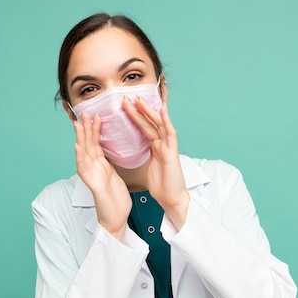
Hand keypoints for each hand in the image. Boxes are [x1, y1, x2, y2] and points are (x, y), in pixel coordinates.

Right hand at [74, 112, 130, 240]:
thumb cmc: (115, 200)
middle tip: (84, 112)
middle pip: (88, 145)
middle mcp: (94, 169)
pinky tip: (78, 148)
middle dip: (86, 129)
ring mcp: (92, 177)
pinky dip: (81, 159)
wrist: (116, 220)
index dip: (95, 130)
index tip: (96, 115)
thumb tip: (110, 152)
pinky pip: (85, 170)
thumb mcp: (114, 176)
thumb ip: (109, 164)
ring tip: (78, 125)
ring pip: (84, 155)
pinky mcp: (93, 186)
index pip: (96, 144)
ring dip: (81, 139)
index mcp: (101, 166)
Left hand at [123, 96, 189, 229]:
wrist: (172, 199)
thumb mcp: (149, 168)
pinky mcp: (172, 153)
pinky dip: (166, 121)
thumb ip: (145, 157)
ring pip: (159, 124)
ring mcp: (168, 147)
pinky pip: (170, 134)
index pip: (144, 128)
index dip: (135, 117)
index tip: (124, 108)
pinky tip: (162, 110)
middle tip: (127, 98)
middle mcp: (163, 145)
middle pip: (150, 123)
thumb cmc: (162, 187)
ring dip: (149, 111)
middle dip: (139, 110)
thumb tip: (134, 152)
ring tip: (139, 100)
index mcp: (156, 148)